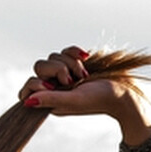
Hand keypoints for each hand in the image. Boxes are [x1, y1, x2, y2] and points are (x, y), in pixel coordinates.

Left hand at [18, 46, 150, 136]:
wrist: (123, 91)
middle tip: (72, 81)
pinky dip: (75, 51)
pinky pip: (66, 50)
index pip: (28, 88)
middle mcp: (55, 88)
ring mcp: (65, 75)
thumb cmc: (100, 100)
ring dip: (70, 62)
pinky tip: (86, 58)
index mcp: (52, 101)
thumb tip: (27, 101)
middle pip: (39, 67)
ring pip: (53, 57)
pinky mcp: (75, 64)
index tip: (50, 85)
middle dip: (56, 69)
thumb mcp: (74, 100)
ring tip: (84, 75)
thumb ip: (51, 99)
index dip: (35, 83)